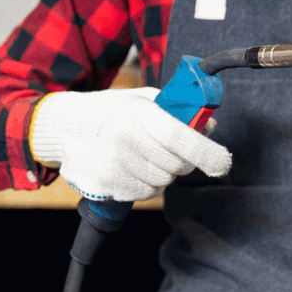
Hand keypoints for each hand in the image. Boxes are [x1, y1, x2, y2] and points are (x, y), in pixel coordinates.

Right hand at [30, 86, 230, 201]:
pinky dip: (149, 184)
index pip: (179, 138)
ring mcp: (116, 166)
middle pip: (178, 165)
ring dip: (165, 173)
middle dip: (185, 160)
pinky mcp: (109, 186)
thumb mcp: (145, 98)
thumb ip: (179, 110)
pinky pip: (147, 193)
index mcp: (138, 114)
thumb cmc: (115, 111)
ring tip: (147, 155)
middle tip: (171, 148)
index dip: (206, 152)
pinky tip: (134, 167)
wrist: (69, 129)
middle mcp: (125, 141)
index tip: (222, 163)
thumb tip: (209, 127)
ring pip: (164, 182)